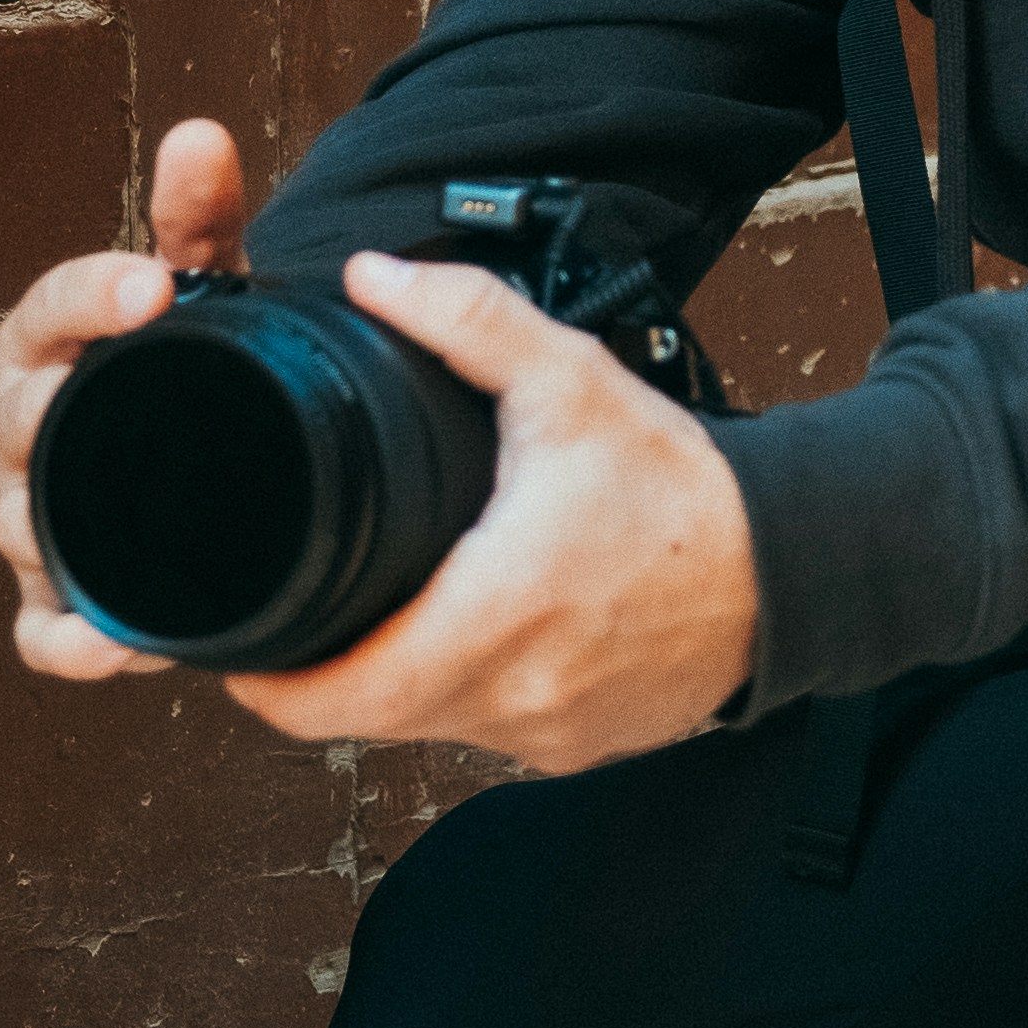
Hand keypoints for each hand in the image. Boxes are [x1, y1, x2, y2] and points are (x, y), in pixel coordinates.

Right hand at [0, 118, 253, 681]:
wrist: (198, 465)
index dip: (88, 294)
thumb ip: (197, 220)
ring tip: (124, 529)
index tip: (149, 284)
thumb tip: (198, 135)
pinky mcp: (58, 602)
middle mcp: (23, 434)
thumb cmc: (179, 369)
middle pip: (17, 426)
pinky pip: (41, 633)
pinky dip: (65, 643)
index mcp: (49, 348)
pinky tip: (110, 646)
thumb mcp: (199, 292)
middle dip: (48, 417)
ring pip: (23, 528)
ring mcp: (33, 522)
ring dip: (58, 531)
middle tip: (100, 402)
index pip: (45, 310)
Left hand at [217, 250, 756, 774]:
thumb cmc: (682, 487)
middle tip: (298, 610)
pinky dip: (463, 692)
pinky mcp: (571, 751)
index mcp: (495, 614)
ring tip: (389, 609)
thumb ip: (466, 320)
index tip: (238, 650)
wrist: (789, 569)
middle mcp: (513, 694)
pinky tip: (473, 636)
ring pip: (424, 726)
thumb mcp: (571, 383)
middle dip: (323, 671)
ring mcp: (542, 734)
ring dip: (395, 679)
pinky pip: (484, 732)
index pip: (340, 698)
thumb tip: (371, 276)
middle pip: (367, 715)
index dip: (271, 685)